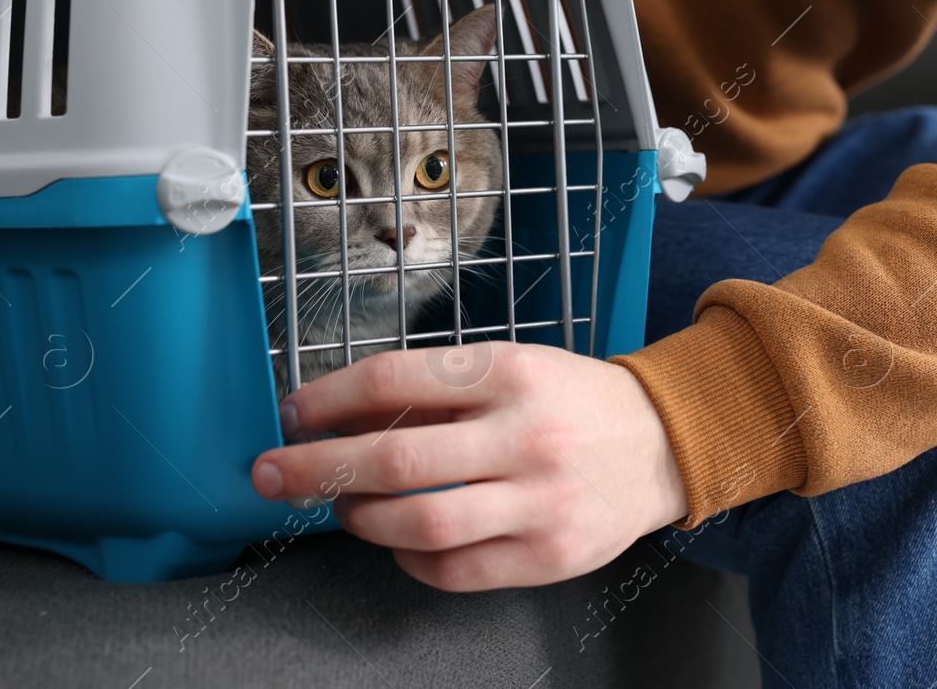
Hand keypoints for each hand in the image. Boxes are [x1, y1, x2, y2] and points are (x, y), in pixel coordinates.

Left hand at [250, 342, 688, 590]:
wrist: (663, 444)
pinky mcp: (549, 555)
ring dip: (360, 518)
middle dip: (316, 467)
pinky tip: (401, 541)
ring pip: (420, 520)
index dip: (328, 399)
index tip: (292, 414)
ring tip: (344, 509)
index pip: (395, 380)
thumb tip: (342, 414)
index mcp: (510, 372)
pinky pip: (455, 568)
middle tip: (273, 473)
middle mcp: (525, 434)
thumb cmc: (573, 402)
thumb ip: (436, 391)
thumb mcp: (513, 368)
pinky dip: (411, 558)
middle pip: (394, 456)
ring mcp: (540, 500)